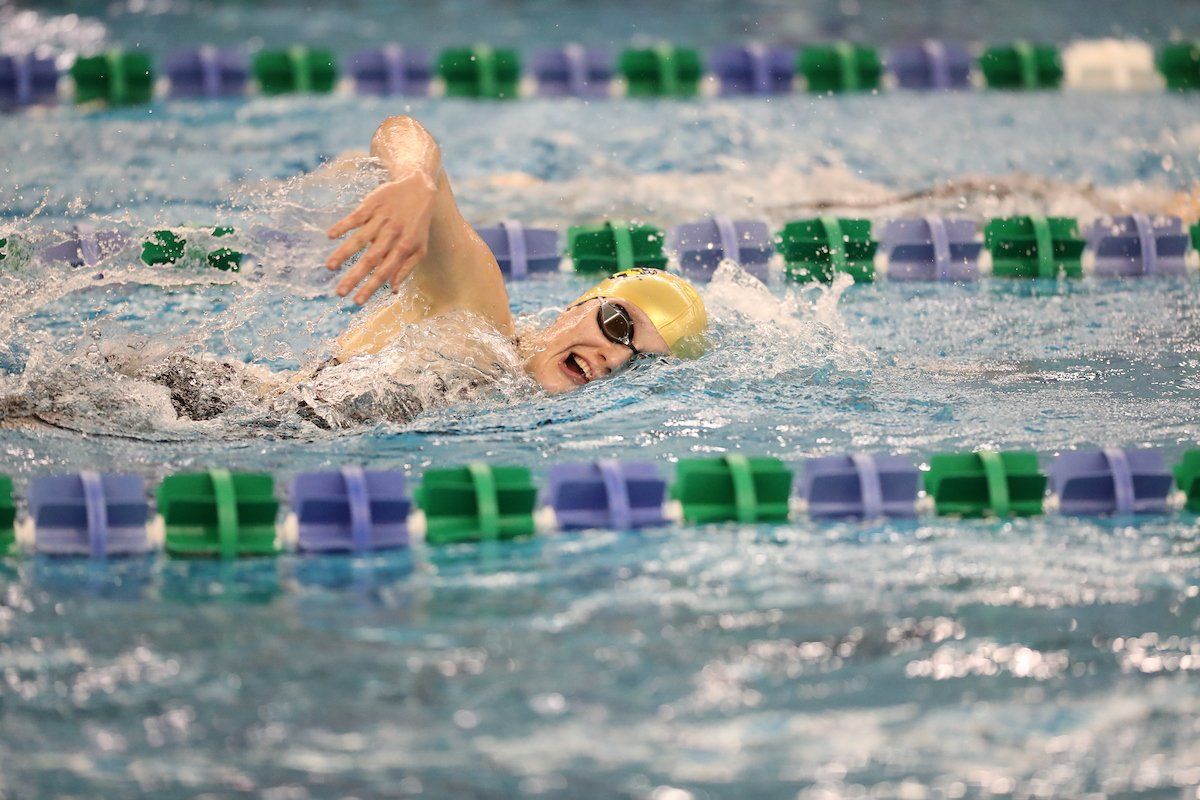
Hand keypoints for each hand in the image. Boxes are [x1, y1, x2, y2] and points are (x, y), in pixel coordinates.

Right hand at [325, 172, 436, 304]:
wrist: (418, 188)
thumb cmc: (418, 223)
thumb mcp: (420, 248)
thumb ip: (406, 269)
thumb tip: (392, 290)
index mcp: (403, 248)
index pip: (384, 272)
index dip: (370, 287)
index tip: (356, 302)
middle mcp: (391, 235)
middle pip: (370, 259)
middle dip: (354, 277)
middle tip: (339, 293)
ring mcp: (380, 219)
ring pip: (359, 239)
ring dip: (343, 253)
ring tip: (329, 267)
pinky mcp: (371, 205)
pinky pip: (355, 217)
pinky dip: (343, 226)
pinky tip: (330, 236)